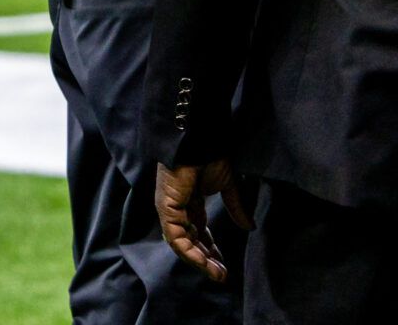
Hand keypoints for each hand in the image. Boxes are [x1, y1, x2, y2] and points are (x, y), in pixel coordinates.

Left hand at [156, 159, 253, 282]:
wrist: (199, 141)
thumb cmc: (210, 157)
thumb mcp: (228, 187)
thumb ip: (236, 207)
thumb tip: (250, 227)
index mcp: (190, 202)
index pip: (199, 233)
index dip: (211, 250)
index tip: (225, 266)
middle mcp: (178, 207)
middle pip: (190, 241)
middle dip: (206, 259)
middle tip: (222, 275)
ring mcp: (170, 208)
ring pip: (181, 243)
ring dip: (199, 260)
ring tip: (217, 274)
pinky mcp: (167, 207)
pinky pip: (175, 236)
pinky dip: (189, 251)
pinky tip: (204, 262)